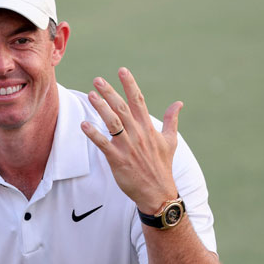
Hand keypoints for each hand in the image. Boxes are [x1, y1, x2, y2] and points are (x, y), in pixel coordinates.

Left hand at [80, 67, 182, 213]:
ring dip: (101, 108)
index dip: (130, 84)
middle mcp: (138, 134)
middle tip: (98, 80)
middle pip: (122, 108)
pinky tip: (84, 124)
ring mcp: (128, 147)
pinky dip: (93, 134)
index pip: (139, 101)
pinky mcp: (118, 160)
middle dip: (110, 92)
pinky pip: (104, 144)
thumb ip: (172, 120)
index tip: (122, 70)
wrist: (158, 193)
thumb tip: (179, 103)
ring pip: (113, 123)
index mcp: (148, 128)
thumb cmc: (162, 166)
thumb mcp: (171, 141)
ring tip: (91, 95)